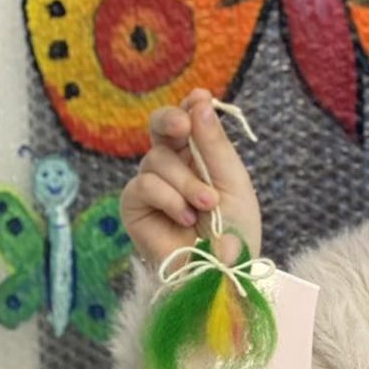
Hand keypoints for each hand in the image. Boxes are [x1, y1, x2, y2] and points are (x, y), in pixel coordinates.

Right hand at [119, 89, 262, 268]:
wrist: (222, 271)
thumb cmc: (233, 230)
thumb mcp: (232, 181)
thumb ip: (214, 143)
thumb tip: (199, 99)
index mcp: (199, 156)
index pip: (188, 120)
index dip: (190, 107)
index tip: (200, 97)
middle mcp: (173, 165)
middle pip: (160, 126)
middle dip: (171, 121)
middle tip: (182, 127)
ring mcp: (152, 184)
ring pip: (157, 160)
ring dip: (186, 183)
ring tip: (206, 206)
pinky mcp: (134, 206)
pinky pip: (143, 184)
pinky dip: (168, 199)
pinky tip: (184, 217)